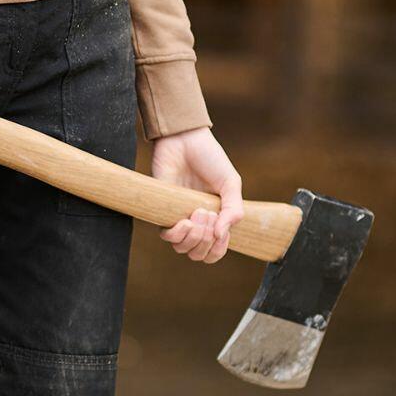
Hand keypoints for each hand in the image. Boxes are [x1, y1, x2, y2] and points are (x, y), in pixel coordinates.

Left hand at [153, 128, 243, 262]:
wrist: (185, 141)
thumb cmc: (209, 159)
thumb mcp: (230, 183)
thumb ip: (233, 210)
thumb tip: (220, 235)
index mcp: (215, 219)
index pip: (215, 251)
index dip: (218, 249)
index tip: (221, 231)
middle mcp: (197, 223)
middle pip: (198, 254)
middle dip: (206, 241)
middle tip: (209, 214)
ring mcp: (179, 219)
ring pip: (182, 249)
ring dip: (194, 237)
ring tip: (199, 212)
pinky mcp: (162, 213)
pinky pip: (167, 237)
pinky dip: (178, 234)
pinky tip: (185, 220)